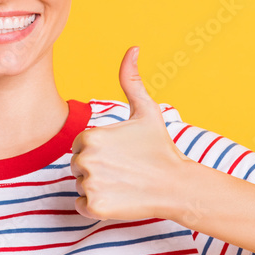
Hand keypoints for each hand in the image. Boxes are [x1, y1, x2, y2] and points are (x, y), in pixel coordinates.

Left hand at [70, 46, 190, 220]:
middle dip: (96, 168)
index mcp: (89, 135)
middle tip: (124, 170)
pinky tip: (117, 198)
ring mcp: (89, 183)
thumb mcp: (146, 110)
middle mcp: (84, 159)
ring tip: (123, 183)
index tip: (121, 154)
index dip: (100, 151)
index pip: (80, 146)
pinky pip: (80, 206)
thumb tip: (133, 48)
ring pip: (79, 185)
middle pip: (77, 166)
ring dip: (96, 186)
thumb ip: (131, 80)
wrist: (176, 186)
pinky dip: (95, 205)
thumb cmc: (160, 147)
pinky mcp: (93, 206)